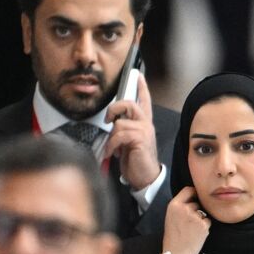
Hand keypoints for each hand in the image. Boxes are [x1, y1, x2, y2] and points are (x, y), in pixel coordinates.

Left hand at [102, 73, 160, 189]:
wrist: (144, 178)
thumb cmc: (136, 161)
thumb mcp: (126, 143)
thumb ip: (122, 130)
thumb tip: (111, 125)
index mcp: (143, 124)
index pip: (144, 101)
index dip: (141, 87)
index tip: (137, 75)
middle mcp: (145, 124)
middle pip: (130, 104)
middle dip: (115, 108)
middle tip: (108, 119)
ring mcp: (144, 131)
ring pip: (120, 123)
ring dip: (111, 138)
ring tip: (111, 149)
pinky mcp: (140, 139)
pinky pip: (119, 135)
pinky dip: (111, 145)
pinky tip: (112, 153)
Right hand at [161, 186, 210, 253]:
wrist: (176, 253)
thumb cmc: (173, 236)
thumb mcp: (170, 217)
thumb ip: (179, 206)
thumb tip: (193, 198)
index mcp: (173, 205)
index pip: (188, 190)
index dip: (193, 193)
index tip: (195, 197)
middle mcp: (184, 208)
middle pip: (196, 202)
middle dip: (196, 210)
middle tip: (188, 223)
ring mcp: (195, 216)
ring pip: (203, 212)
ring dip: (201, 219)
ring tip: (191, 230)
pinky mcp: (203, 224)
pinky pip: (207, 221)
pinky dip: (204, 227)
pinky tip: (196, 234)